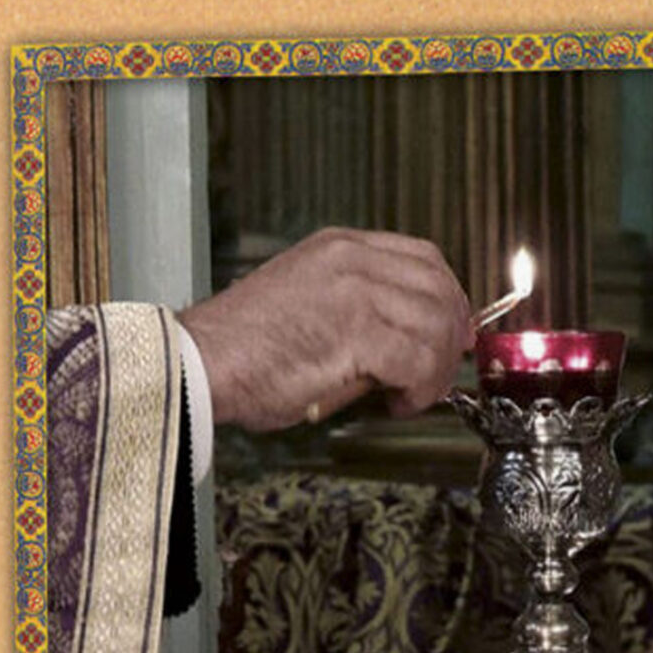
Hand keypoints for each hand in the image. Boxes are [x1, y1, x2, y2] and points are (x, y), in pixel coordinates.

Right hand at [180, 227, 471, 432]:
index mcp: (340, 248)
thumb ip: (354, 309)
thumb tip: (401, 344)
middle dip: (451, 335)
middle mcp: (352, 261)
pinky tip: (399, 403)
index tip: (450, 331)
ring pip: (434, 325)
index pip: (423, 258)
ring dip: (434, 369)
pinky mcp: (357, 333)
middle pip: (438, 288)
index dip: (447, 297)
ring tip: (410, 396)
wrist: (201, 363)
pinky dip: (420, 388)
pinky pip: (418, 360)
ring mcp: (356, 292)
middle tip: (441, 371)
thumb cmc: (242, 350)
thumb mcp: (306, 303)